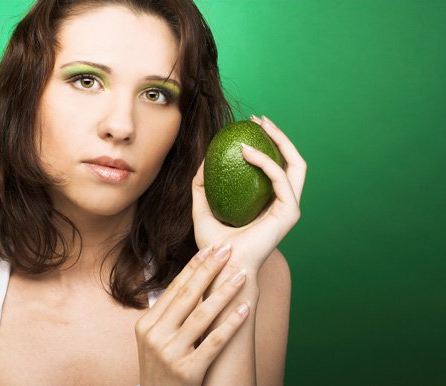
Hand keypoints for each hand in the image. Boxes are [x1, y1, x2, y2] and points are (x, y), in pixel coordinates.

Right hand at [135, 245, 249, 385]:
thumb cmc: (162, 368)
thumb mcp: (154, 340)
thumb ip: (167, 314)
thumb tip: (190, 282)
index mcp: (147, 324)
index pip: (175, 288)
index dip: (194, 266)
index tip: (210, 248)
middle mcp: (155, 335)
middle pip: (188, 295)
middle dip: (210, 269)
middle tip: (228, 249)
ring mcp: (170, 353)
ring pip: (202, 315)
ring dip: (225, 292)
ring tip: (242, 274)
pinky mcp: (187, 371)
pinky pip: (213, 342)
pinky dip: (230, 324)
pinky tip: (245, 309)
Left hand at [192, 114, 306, 273]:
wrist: (221, 266)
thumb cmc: (214, 245)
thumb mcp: (202, 209)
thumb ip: (202, 187)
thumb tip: (203, 162)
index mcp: (269, 204)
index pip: (278, 167)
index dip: (269, 143)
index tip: (249, 127)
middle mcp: (284, 204)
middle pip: (293, 161)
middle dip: (280, 135)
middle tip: (259, 120)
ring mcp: (290, 208)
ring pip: (296, 165)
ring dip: (279, 141)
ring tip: (259, 126)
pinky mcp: (289, 213)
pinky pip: (280, 178)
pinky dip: (266, 162)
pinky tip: (247, 151)